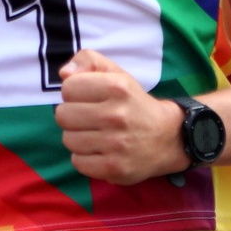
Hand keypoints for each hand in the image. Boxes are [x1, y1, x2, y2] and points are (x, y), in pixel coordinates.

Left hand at [56, 50, 190, 185]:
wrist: (167, 138)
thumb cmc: (133, 104)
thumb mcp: (117, 75)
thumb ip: (89, 62)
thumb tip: (64, 73)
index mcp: (117, 87)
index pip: (68, 88)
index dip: (74, 93)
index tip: (87, 98)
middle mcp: (117, 115)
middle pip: (63, 115)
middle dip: (73, 116)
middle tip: (90, 118)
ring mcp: (116, 144)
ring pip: (68, 139)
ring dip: (78, 138)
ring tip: (96, 135)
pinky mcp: (114, 168)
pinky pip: (77, 162)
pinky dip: (84, 158)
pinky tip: (99, 151)